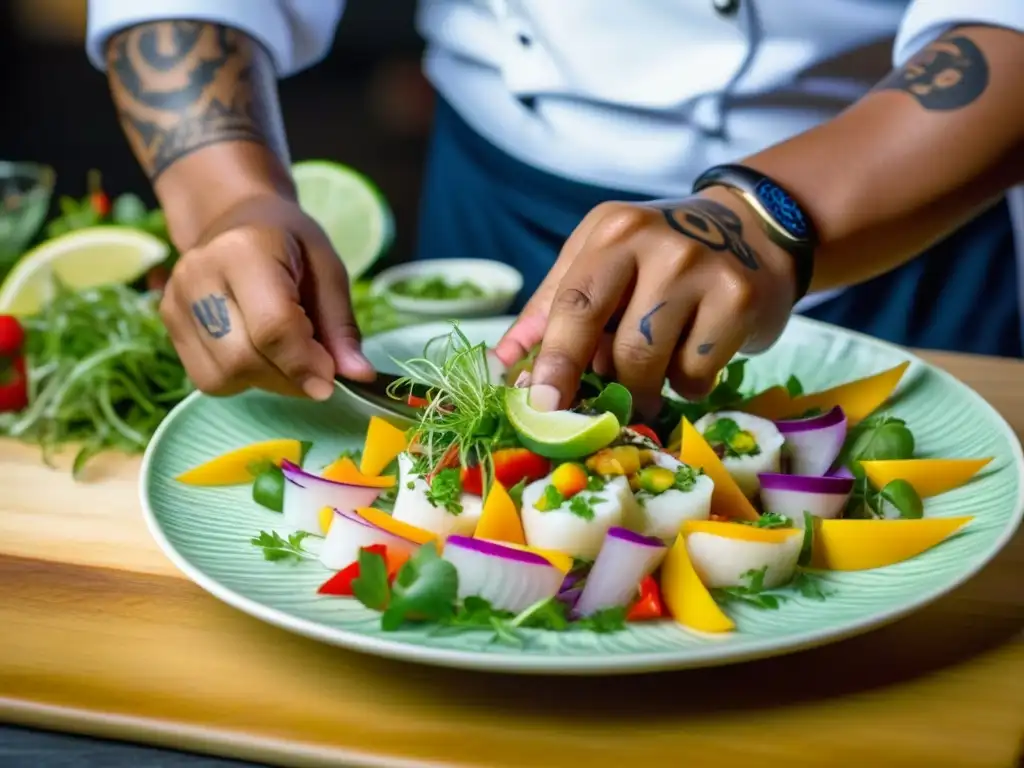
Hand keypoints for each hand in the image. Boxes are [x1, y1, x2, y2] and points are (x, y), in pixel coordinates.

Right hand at [160, 195, 374, 398]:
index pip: (272, 327)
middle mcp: (199, 275)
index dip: (304, 364)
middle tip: (317, 371)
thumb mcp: (328, 269)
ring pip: (222, 376)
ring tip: (288, 357)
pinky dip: (243, 380)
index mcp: (244, 251)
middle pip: (243, 359)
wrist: (234, 218)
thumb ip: (341, 325)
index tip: (331, 383)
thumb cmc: (289, 242)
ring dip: (268, 382)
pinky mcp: (168, 324)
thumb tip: (359, 376)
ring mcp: (175, 301)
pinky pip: (208, 378)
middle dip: (288, 378)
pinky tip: (260, 354)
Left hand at [494, 187, 796, 414]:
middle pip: (612, 342)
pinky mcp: (739, 300)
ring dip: (642, 388)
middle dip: (597, 387)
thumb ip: (550, 309)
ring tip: (647, 378)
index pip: (571, 304)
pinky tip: (691, 360)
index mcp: (610, 231)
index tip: (538, 404)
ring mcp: (701, 269)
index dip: (551, 361)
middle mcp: (654, 242)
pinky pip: (695, 372)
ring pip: (650, 364)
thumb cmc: (660, 259)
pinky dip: (686, 382)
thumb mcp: (602, 263)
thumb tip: (500, 364)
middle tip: (592, 413)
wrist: (754, 231)